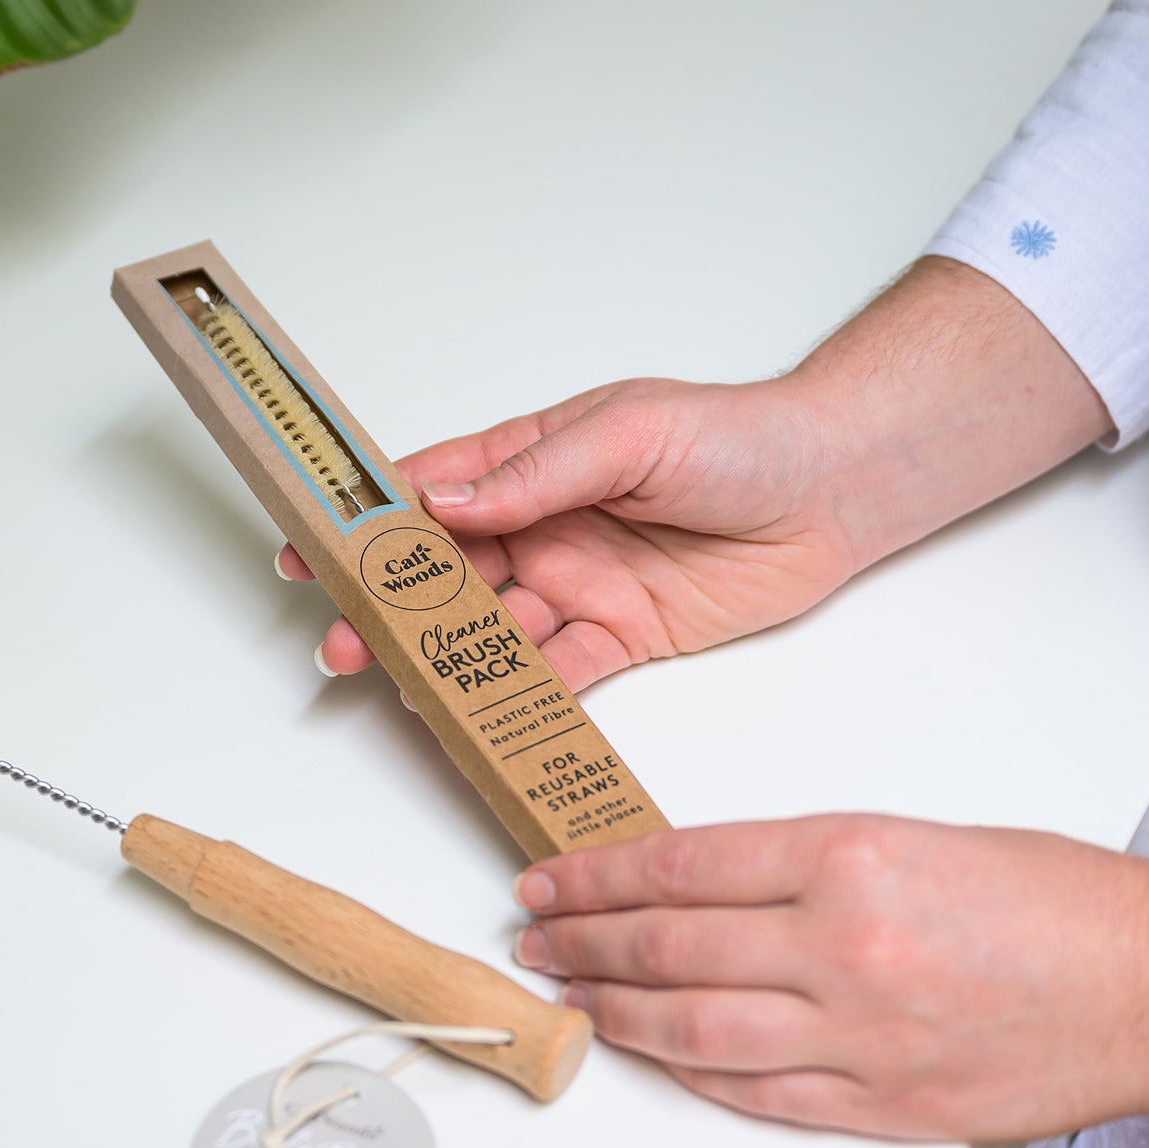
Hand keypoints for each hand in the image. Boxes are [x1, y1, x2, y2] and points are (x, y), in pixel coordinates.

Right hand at [285, 375, 862, 690]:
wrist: (835, 488)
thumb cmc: (739, 437)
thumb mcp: (629, 432)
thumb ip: (537, 474)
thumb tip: (447, 504)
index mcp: (535, 460)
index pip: (431, 490)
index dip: (368, 521)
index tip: (313, 546)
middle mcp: (547, 526)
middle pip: (447, 574)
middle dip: (392, 608)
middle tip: (345, 640)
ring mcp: (579, 585)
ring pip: (493, 632)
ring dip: (446, 659)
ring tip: (404, 683)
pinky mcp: (622, 638)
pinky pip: (558, 675)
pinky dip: (520, 699)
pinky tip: (483, 714)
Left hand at [512, 817, 1148, 1140]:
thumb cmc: (1060, 898)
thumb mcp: (918, 833)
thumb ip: (807, 861)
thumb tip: (702, 885)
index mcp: (850, 855)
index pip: (679, 864)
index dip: (596, 875)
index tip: (549, 878)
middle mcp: (842, 944)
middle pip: (668, 946)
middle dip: (583, 942)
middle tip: (535, 937)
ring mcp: (860, 1036)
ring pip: (693, 1028)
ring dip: (616, 1013)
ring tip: (571, 996)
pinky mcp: (883, 1105)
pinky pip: (757, 1094)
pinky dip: (693, 1074)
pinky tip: (654, 1054)